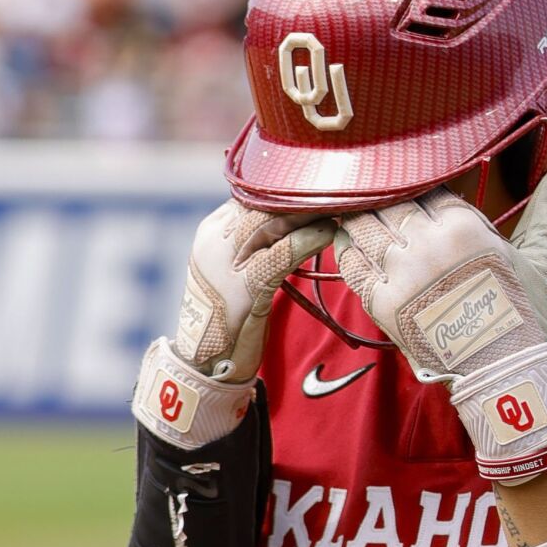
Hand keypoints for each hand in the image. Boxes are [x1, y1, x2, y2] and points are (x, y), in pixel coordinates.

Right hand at [134, 201, 332, 449]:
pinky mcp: (244, 287)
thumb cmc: (229, 318)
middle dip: (302, 194)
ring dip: (309, 211)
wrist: (204, 363)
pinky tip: (329, 232)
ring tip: (342, 202)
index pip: (253, 194)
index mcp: (212, 232)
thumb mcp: (237, 271)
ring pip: (271, 222)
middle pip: (263, 203)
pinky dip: (306, 242)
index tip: (321, 183)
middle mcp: (215, 240)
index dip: (288, 188)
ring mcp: (226, 262)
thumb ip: (256, 243)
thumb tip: (291, 219)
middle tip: (340, 186)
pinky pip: (279, 256)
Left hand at [333, 167, 546, 376]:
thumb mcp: (540, 256)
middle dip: (384, 198)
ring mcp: (401, 275)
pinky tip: (345, 240)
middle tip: (374, 193)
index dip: (419, 188)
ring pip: (364, 227)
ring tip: (354, 212)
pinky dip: (345, 249)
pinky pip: (350, 265)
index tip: (413, 190)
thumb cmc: (524, 315)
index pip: (428, 190)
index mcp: (464, 227)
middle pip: (391, 204)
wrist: (503, 372)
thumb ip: (544, 209)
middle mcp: (428, 244)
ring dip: (358, 217)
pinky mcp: (381, 304)